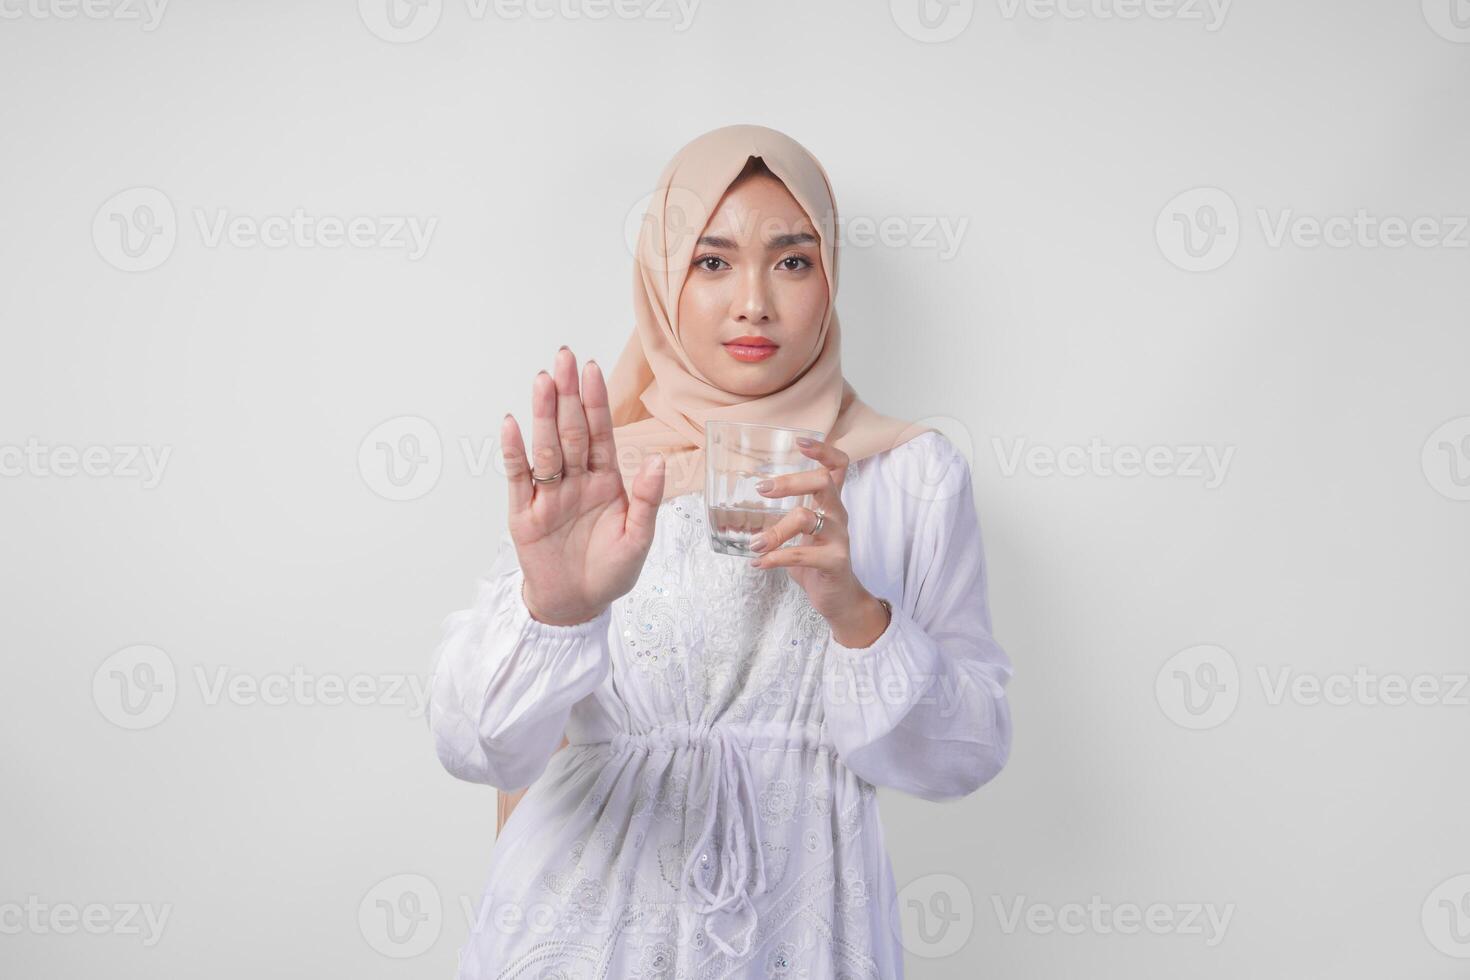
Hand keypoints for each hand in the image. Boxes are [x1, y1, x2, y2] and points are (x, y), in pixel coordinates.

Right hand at [501, 346, 665, 625]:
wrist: (577, 604)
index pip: (600, 432)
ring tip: (542, 381)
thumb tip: (658, 462)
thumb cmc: (611, 571)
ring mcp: (548, 493)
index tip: (592, 368)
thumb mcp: (639, 539)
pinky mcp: (523, 512)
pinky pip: (518, 476)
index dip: (596, 400)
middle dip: (568, 394)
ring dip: (544, 414)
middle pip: (571, 430)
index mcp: (605, 480)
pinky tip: (512, 424)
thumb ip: (647, 500)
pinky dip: (515, 451)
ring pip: (545, 446)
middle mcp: (575, 479)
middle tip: (563, 357)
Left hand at [746, 437, 889, 647]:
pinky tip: (759, 564)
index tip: (800, 441)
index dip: (823, 450)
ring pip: (807, 518)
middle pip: (823, 482)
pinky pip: (803, 554)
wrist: (839, 599)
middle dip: (791, 482)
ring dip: (775, 530)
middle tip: (762, 489)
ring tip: (754, 544)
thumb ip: (781, 516)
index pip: (838, 466)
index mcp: (830, 503)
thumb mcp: (801, 533)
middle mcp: (838, 515)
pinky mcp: (836, 561)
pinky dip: (776, 558)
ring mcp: (840, 537)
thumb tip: (736, 506)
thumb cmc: (815, 561)